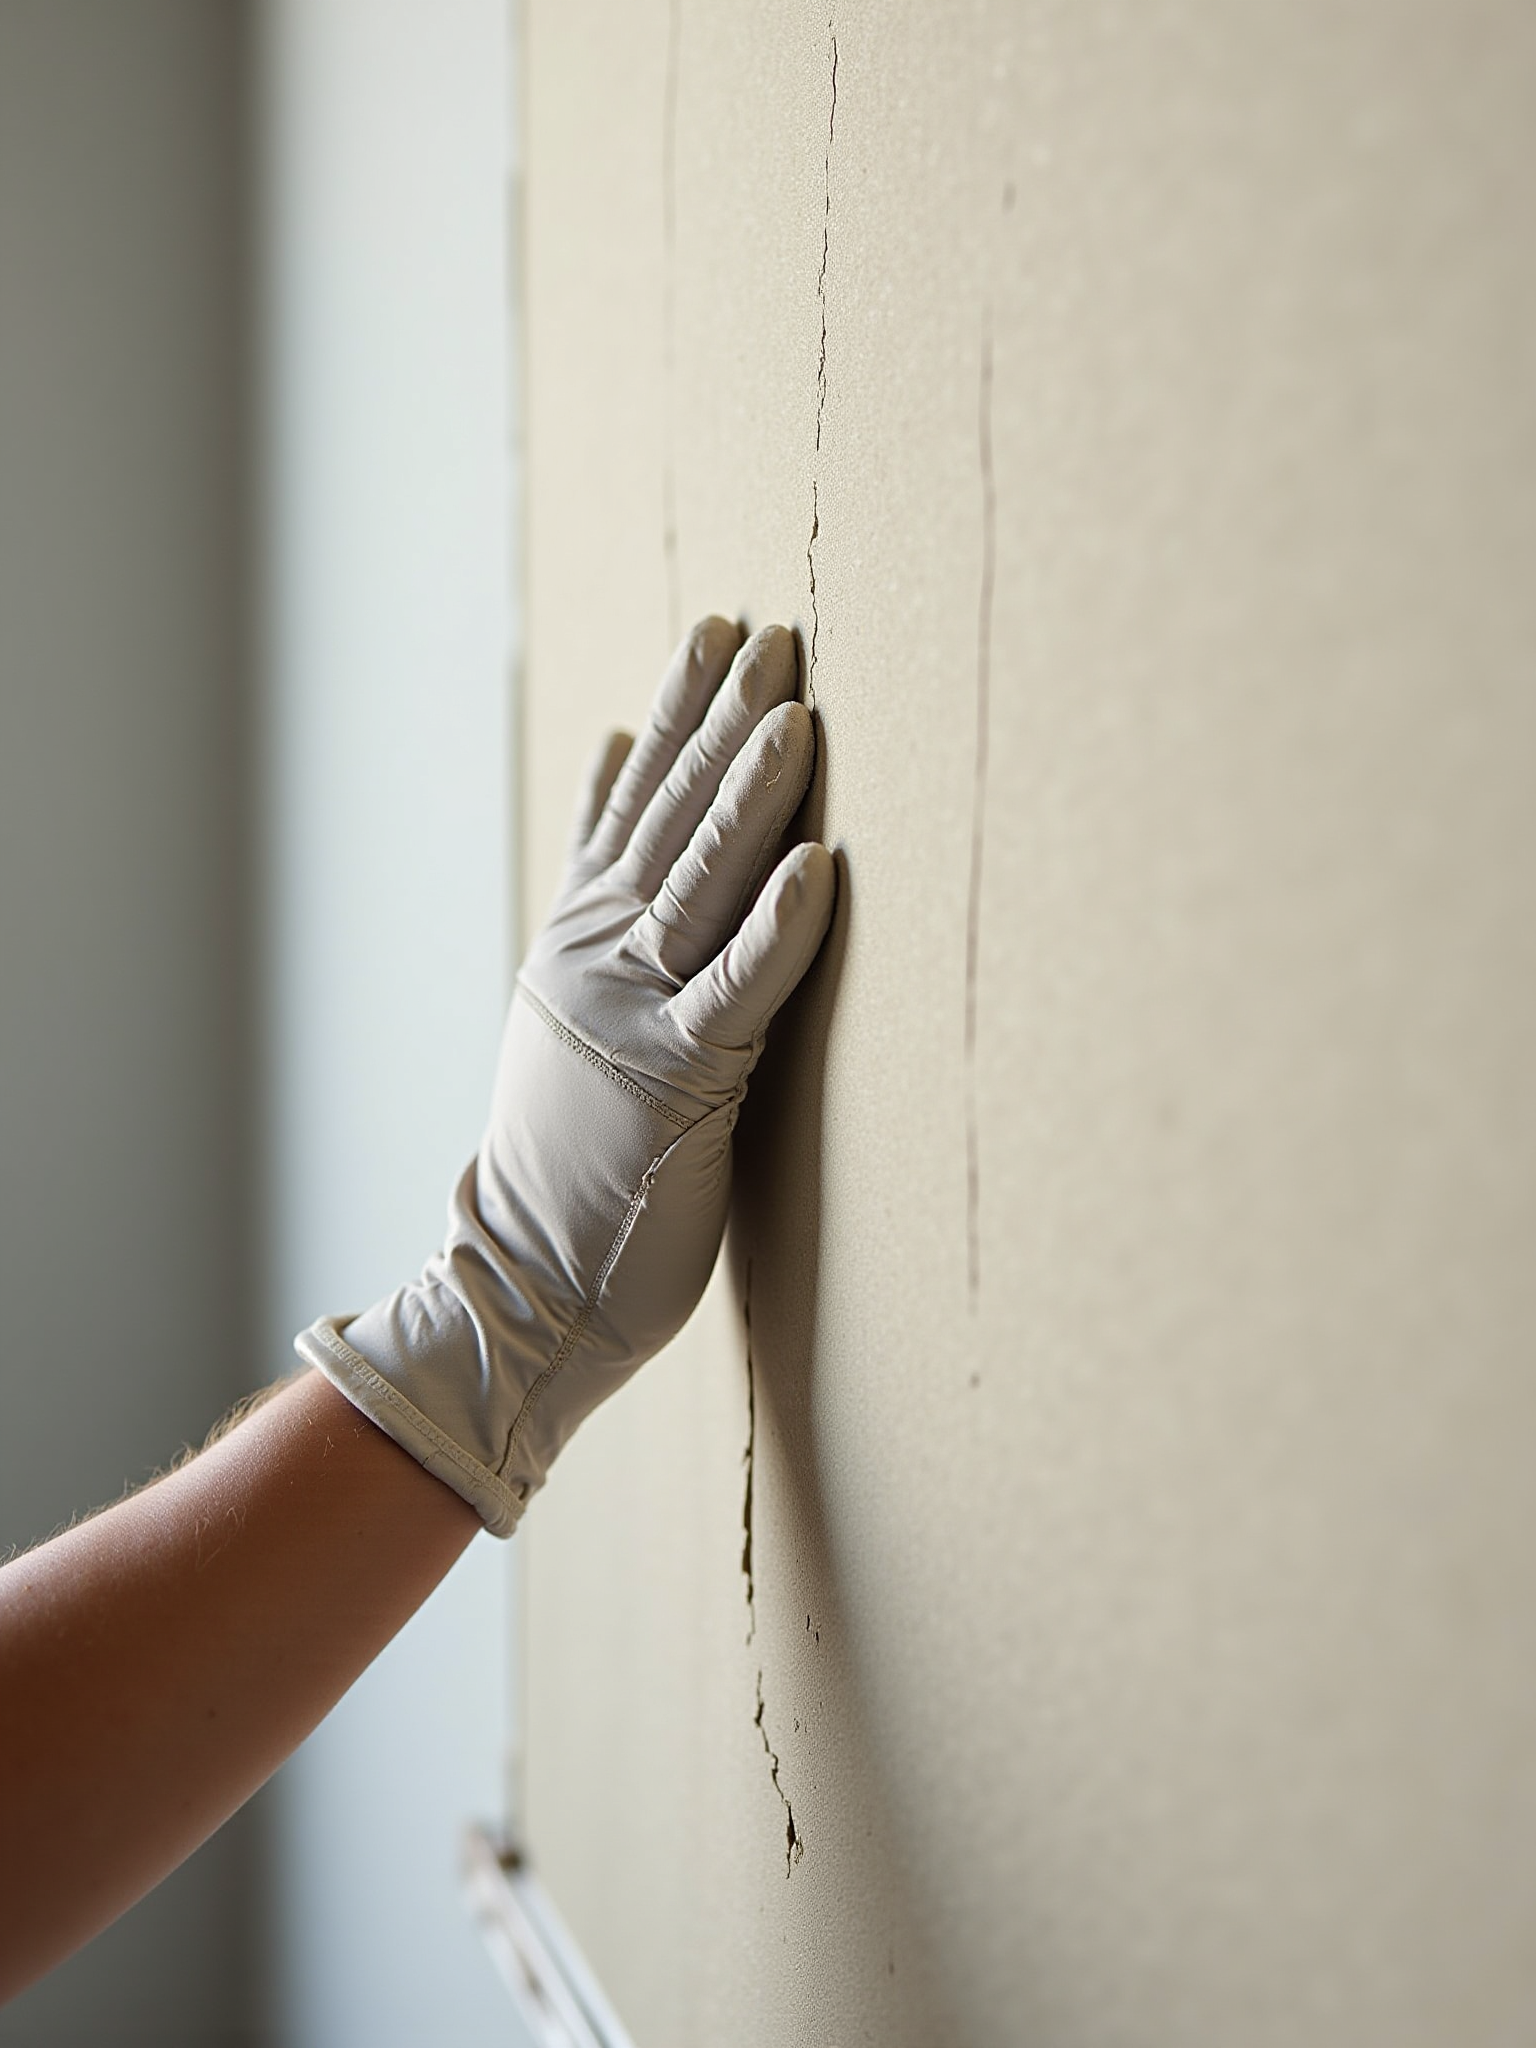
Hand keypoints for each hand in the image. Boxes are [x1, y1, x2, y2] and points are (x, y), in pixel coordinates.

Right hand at [297, 619, 834, 1531]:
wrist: (523, 1280)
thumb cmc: (565, 1151)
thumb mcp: (560, 995)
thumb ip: (591, 883)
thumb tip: (607, 758)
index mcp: (579, 932)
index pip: (632, 795)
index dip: (678, 706)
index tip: (719, 626)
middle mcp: (600, 955)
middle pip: (671, 815)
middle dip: (723, 718)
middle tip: (772, 633)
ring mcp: (635, 1014)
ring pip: (699, 882)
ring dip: (749, 794)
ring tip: (794, 711)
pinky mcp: (680, 1085)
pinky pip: (739, 990)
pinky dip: (779, 926)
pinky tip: (819, 866)